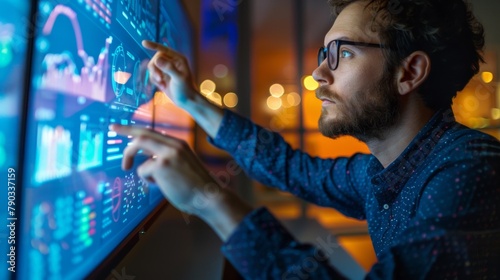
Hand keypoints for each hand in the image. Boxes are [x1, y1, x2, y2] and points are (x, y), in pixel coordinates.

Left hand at [109, 124, 252, 239]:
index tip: (121, 126)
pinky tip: (160, 185)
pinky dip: (146, 179)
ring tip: (127, 168)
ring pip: (138, 145)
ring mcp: (168, 153)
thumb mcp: (182, 165)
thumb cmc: (195, 187)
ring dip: (129, 156)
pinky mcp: (162, 165)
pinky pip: (142, 170)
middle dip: (125, 129)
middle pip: (142, 132)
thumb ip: (167, 158)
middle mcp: (174, 144)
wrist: (209, 197)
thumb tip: (147, 160)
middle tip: (112, 128)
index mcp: (179, 144)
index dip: (135, 129)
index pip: (152, 131)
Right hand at [142, 40, 224, 138]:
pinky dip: (155, 81)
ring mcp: (166, 69)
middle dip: (154, 69)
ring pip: (152, 67)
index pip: (164, 49)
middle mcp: (172, 62)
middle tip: (159, 78)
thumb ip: (169, 68)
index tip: (143, 43)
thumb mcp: (178, 78)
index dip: (153, 46)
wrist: (186, 101)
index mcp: (178, 59)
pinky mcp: (162, 76)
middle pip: (155, 59)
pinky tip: (162, 86)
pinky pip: (152, 74)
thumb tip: (157, 59)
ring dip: (154, 76)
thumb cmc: (185, 89)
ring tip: (161, 84)